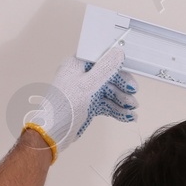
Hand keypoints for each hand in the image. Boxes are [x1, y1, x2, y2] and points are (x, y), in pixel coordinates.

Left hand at [21, 45, 137, 160]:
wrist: (53, 133)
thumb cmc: (62, 108)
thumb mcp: (87, 85)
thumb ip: (105, 69)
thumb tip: (117, 53)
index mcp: (76, 65)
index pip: (102, 61)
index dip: (118, 69)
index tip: (129, 77)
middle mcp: (80, 76)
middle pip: (108, 78)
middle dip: (122, 89)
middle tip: (132, 95)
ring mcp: (84, 91)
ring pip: (109, 93)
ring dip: (122, 101)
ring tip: (132, 109)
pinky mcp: (87, 105)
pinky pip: (106, 104)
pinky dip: (117, 110)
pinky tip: (127, 116)